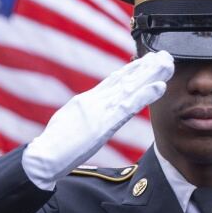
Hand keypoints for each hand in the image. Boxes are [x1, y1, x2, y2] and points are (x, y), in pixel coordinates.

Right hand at [22, 51, 173, 189]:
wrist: (45, 156)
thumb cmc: (54, 146)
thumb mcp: (68, 124)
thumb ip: (82, 116)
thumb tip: (90, 115)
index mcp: (85, 101)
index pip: (111, 82)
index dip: (130, 70)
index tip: (144, 61)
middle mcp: (94, 100)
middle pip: (124, 80)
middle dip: (144, 68)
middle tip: (163, 56)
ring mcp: (99, 110)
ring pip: (130, 88)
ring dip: (150, 75)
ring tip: (167, 65)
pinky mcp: (104, 122)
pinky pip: (129, 106)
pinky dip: (145, 95)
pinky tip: (160, 88)